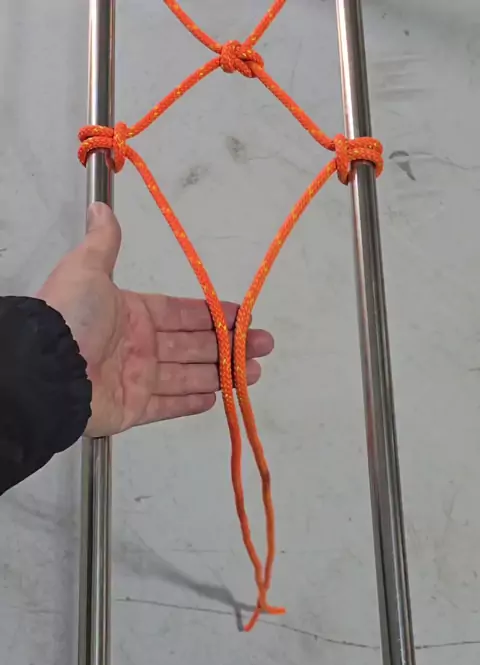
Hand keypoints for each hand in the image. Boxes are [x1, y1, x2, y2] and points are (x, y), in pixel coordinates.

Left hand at [37, 203, 273, 436]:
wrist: (46, 369)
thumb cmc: (71, 318)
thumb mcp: (86, 269)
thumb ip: (103, 243)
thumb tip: (102, 208)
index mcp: (133, 314)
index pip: (181, 313)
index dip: (212, 313)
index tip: (241, 315)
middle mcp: (139, 347)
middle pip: (193, 345)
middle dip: (231, 345)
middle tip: (264, 345)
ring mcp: (137, 380)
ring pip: (188, 375)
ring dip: (222, 373)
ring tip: (254, 371)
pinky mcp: (133, 410)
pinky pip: (168, 406)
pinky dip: (191, 403)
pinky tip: (217, 396)